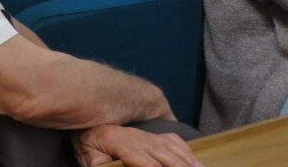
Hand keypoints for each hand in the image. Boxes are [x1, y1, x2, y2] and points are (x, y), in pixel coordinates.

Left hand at [74, 125, 201, 166]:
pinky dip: (188, 153)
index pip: (138, 157)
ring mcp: (148, 134)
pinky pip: (175, 142)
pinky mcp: (155, 135)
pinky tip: (197, 163)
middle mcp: (137, 136)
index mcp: (118, 141)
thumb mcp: (90, 158)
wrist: (91, 125)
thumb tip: (107, 166)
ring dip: (188, 162)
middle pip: (162, 154)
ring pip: (172, 148)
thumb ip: (100, 165)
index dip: (150, 166)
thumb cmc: (90, 146)